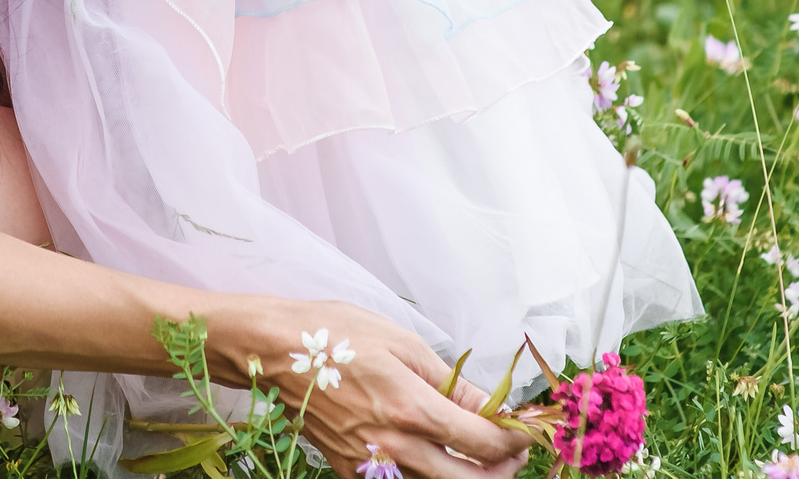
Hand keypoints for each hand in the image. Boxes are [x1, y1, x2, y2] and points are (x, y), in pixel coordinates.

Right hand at [208, 301, 528, 478]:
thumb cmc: (337, 334)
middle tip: (510, 453)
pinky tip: (432, 455)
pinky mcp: (350, 471)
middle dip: (500, 471)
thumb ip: (452, 384)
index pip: (482, 443)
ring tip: (476, 455)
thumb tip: (493, 407)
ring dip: (465, 476)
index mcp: (409, 408)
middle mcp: (392, 446)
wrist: (274, 351)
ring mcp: (369, 464)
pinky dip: (425, 474)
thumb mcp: (403, 343)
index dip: (514, 441)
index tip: (524, 431)